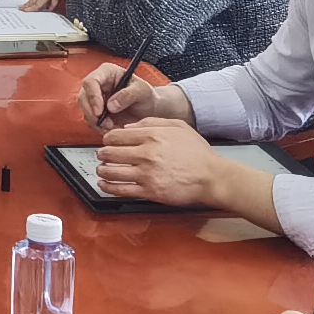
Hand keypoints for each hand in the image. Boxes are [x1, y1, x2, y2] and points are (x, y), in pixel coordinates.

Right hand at [76, 62, 188, 130]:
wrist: (148, 108)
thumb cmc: (146, 95)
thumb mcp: (142, 91)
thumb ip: (127, 95)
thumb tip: (111, 105)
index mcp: (107, 72)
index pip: (91, 81)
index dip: (92, 96)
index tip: (100, 111)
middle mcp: (98, 84)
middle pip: (84, 97)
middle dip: (93, 113)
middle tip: (106, 124)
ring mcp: (96, 98)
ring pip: (86, 110)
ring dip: (96, 122)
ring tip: (112, 126)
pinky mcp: (96, 111)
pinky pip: (91, 120)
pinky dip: (99, 127)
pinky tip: (112, 128)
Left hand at [97, 115, 237, 205]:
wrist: (212, 177)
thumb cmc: (198, 153)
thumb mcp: (178, 126)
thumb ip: (151, 122)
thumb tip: (129, 127)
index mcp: (152, 136)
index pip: (116, 136)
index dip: (108, 139)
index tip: (108, 142)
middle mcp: (147, 154)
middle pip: (110, 153)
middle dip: (103, 154)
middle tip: (102, 155)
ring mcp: (147, 174)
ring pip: (112, 171)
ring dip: (102, 170)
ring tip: (101, 169)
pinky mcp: (149, 191)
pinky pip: (121, 190)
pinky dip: (108, 187)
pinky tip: (104, 184)